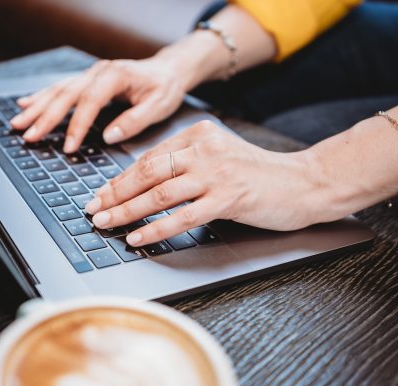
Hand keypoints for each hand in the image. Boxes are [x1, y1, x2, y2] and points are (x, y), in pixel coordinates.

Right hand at [9, 58, 186, 152]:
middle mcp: (98, 71)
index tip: (68, 147)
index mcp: (115, 76)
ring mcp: (90, 74)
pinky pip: (60, 87)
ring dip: (37, 107)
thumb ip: (134, 121)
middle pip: (66, 95)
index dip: (77, 126)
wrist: (168, 70)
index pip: (90, 102)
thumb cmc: (165, 88)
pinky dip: (42, 96)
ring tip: (18, 123)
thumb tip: (109, 136)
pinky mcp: (87, 79)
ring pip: (58, 90)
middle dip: (45, 117)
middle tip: (28, 136)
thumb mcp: (159, 106)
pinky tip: (25, 103)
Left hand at [84, 120, 330, 246]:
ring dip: (127, 211)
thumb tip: (145, 186)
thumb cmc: (261, 176)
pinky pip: (182, 216)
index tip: (102, 193)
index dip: (121, 178)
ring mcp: (216, 173)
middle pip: (147, 172)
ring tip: (105, 223)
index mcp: (199, 135)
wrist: (305, 183)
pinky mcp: (228, 198)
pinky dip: (155, 228)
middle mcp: (204, 149)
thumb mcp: (220, 157)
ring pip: (159, 193)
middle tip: (93, 208)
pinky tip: (137, 237)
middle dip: (114, 193)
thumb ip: (188, 164)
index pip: (149, 157)